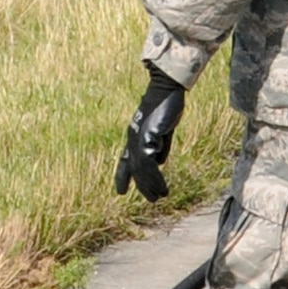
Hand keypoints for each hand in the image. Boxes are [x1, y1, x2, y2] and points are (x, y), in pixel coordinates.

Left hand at [115, 67, 186, 200]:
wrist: (166, 89)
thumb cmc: (166, 106)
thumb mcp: (162, 130)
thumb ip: (159, 145)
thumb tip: (159, 162)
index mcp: (135, 135)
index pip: (126, 160)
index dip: (123, 176)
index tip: (121, 191)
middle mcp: (133, 138)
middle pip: (133, 167)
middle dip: (141, 185)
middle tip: (152, 199)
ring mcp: (138, 137)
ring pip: (140, 169)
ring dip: (150, 185)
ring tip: (160, 196)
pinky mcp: (147, 137)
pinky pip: (149, 164)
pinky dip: (155, 178)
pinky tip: (163, 186)